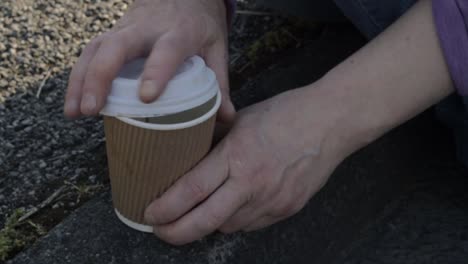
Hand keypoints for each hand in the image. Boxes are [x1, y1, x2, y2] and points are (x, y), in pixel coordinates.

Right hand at [64, 0, 234, 121]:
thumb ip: (220, 83)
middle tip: (93, 108)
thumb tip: (225, 118)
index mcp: (180, 31)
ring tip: (75, 112)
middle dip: (102, 76)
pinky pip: (89, 53)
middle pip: (118, 46)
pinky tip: (73, 103)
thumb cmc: (199, 24)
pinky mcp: (112, 34)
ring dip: (81, 80)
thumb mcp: (216, 48)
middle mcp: (147, 28)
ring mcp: (125, 28)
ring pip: (96, 49)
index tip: (146, 97)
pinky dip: (78, 77)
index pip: (167, 49)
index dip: (156, 71)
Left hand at [144, 85, 349, 244]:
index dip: (166, 207)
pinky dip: (234, 220)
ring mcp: (272, 200)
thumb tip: (186, 150)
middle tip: (160, 230)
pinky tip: (229, 207)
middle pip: (205, 220)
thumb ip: (214, 139)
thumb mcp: (242, 120)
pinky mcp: (287, 209)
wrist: (331, 122)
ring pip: (227, 226)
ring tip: (194, 214)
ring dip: (207, 224)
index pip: (192, 189)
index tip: (150, 213)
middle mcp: (254, 183)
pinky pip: (250, 225)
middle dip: (176, 232)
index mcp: (238, 154)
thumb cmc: (286, 114)